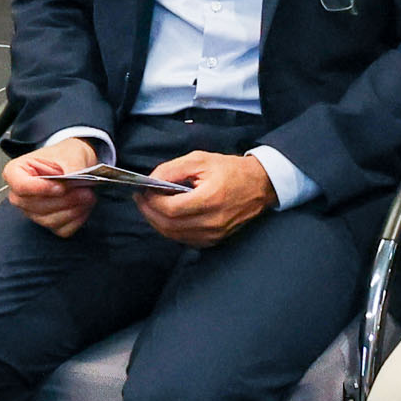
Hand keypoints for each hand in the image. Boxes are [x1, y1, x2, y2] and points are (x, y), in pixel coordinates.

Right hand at [4, 134, 103, 236]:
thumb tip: (72, 178)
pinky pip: (62, 229)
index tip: (60, 186)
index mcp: (16, 171)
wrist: (76, 163)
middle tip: (85, 190)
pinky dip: (77, 219)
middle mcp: (20, 195)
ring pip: (50, 220)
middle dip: (64, 199)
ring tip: (87, 195)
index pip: (20, 186)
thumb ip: (70, 166)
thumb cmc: (67, 155)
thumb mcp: (71, 153)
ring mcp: (32, 211)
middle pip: (36, 206)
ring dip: (73, 209)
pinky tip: (84, 205)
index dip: (41, 189)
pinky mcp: (48, 221)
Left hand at [143, 148, 277, 247]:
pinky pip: (184, 239)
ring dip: (157, 221)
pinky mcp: (214, 240)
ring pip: (173, 235)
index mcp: (210, 199)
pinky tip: (168, 216)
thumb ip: (173, 169)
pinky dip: (171, 229)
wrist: (259, 185)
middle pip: (168, 225)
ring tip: (151, 206)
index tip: (142, 191)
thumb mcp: (201, 160)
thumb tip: (151, 181)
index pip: (171, 209)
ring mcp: (214, 234)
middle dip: (149, 212)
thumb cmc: (231, 170)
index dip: (151, 202)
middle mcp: (213, 221)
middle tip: (141, 198)